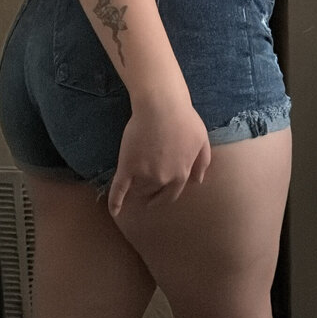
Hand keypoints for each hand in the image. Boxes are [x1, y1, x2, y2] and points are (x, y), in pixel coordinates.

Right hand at [107, 93, 211, 216]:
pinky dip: (115, 201)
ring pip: (139, 188)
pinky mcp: (127, 166)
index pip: (171, 193)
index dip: (163, 196)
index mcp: (181, 174)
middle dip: (149, 191)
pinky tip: (114, 211)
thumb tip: (198, 181)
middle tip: (142, 189)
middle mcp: (164, 178)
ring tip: (131, 181)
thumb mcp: (202, 140)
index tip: (156, 198)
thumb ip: (202, 162)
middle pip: (153, 191)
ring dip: (136, 188)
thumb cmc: (184, 118)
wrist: (161, 106)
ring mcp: (145, 174)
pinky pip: (119, 189)